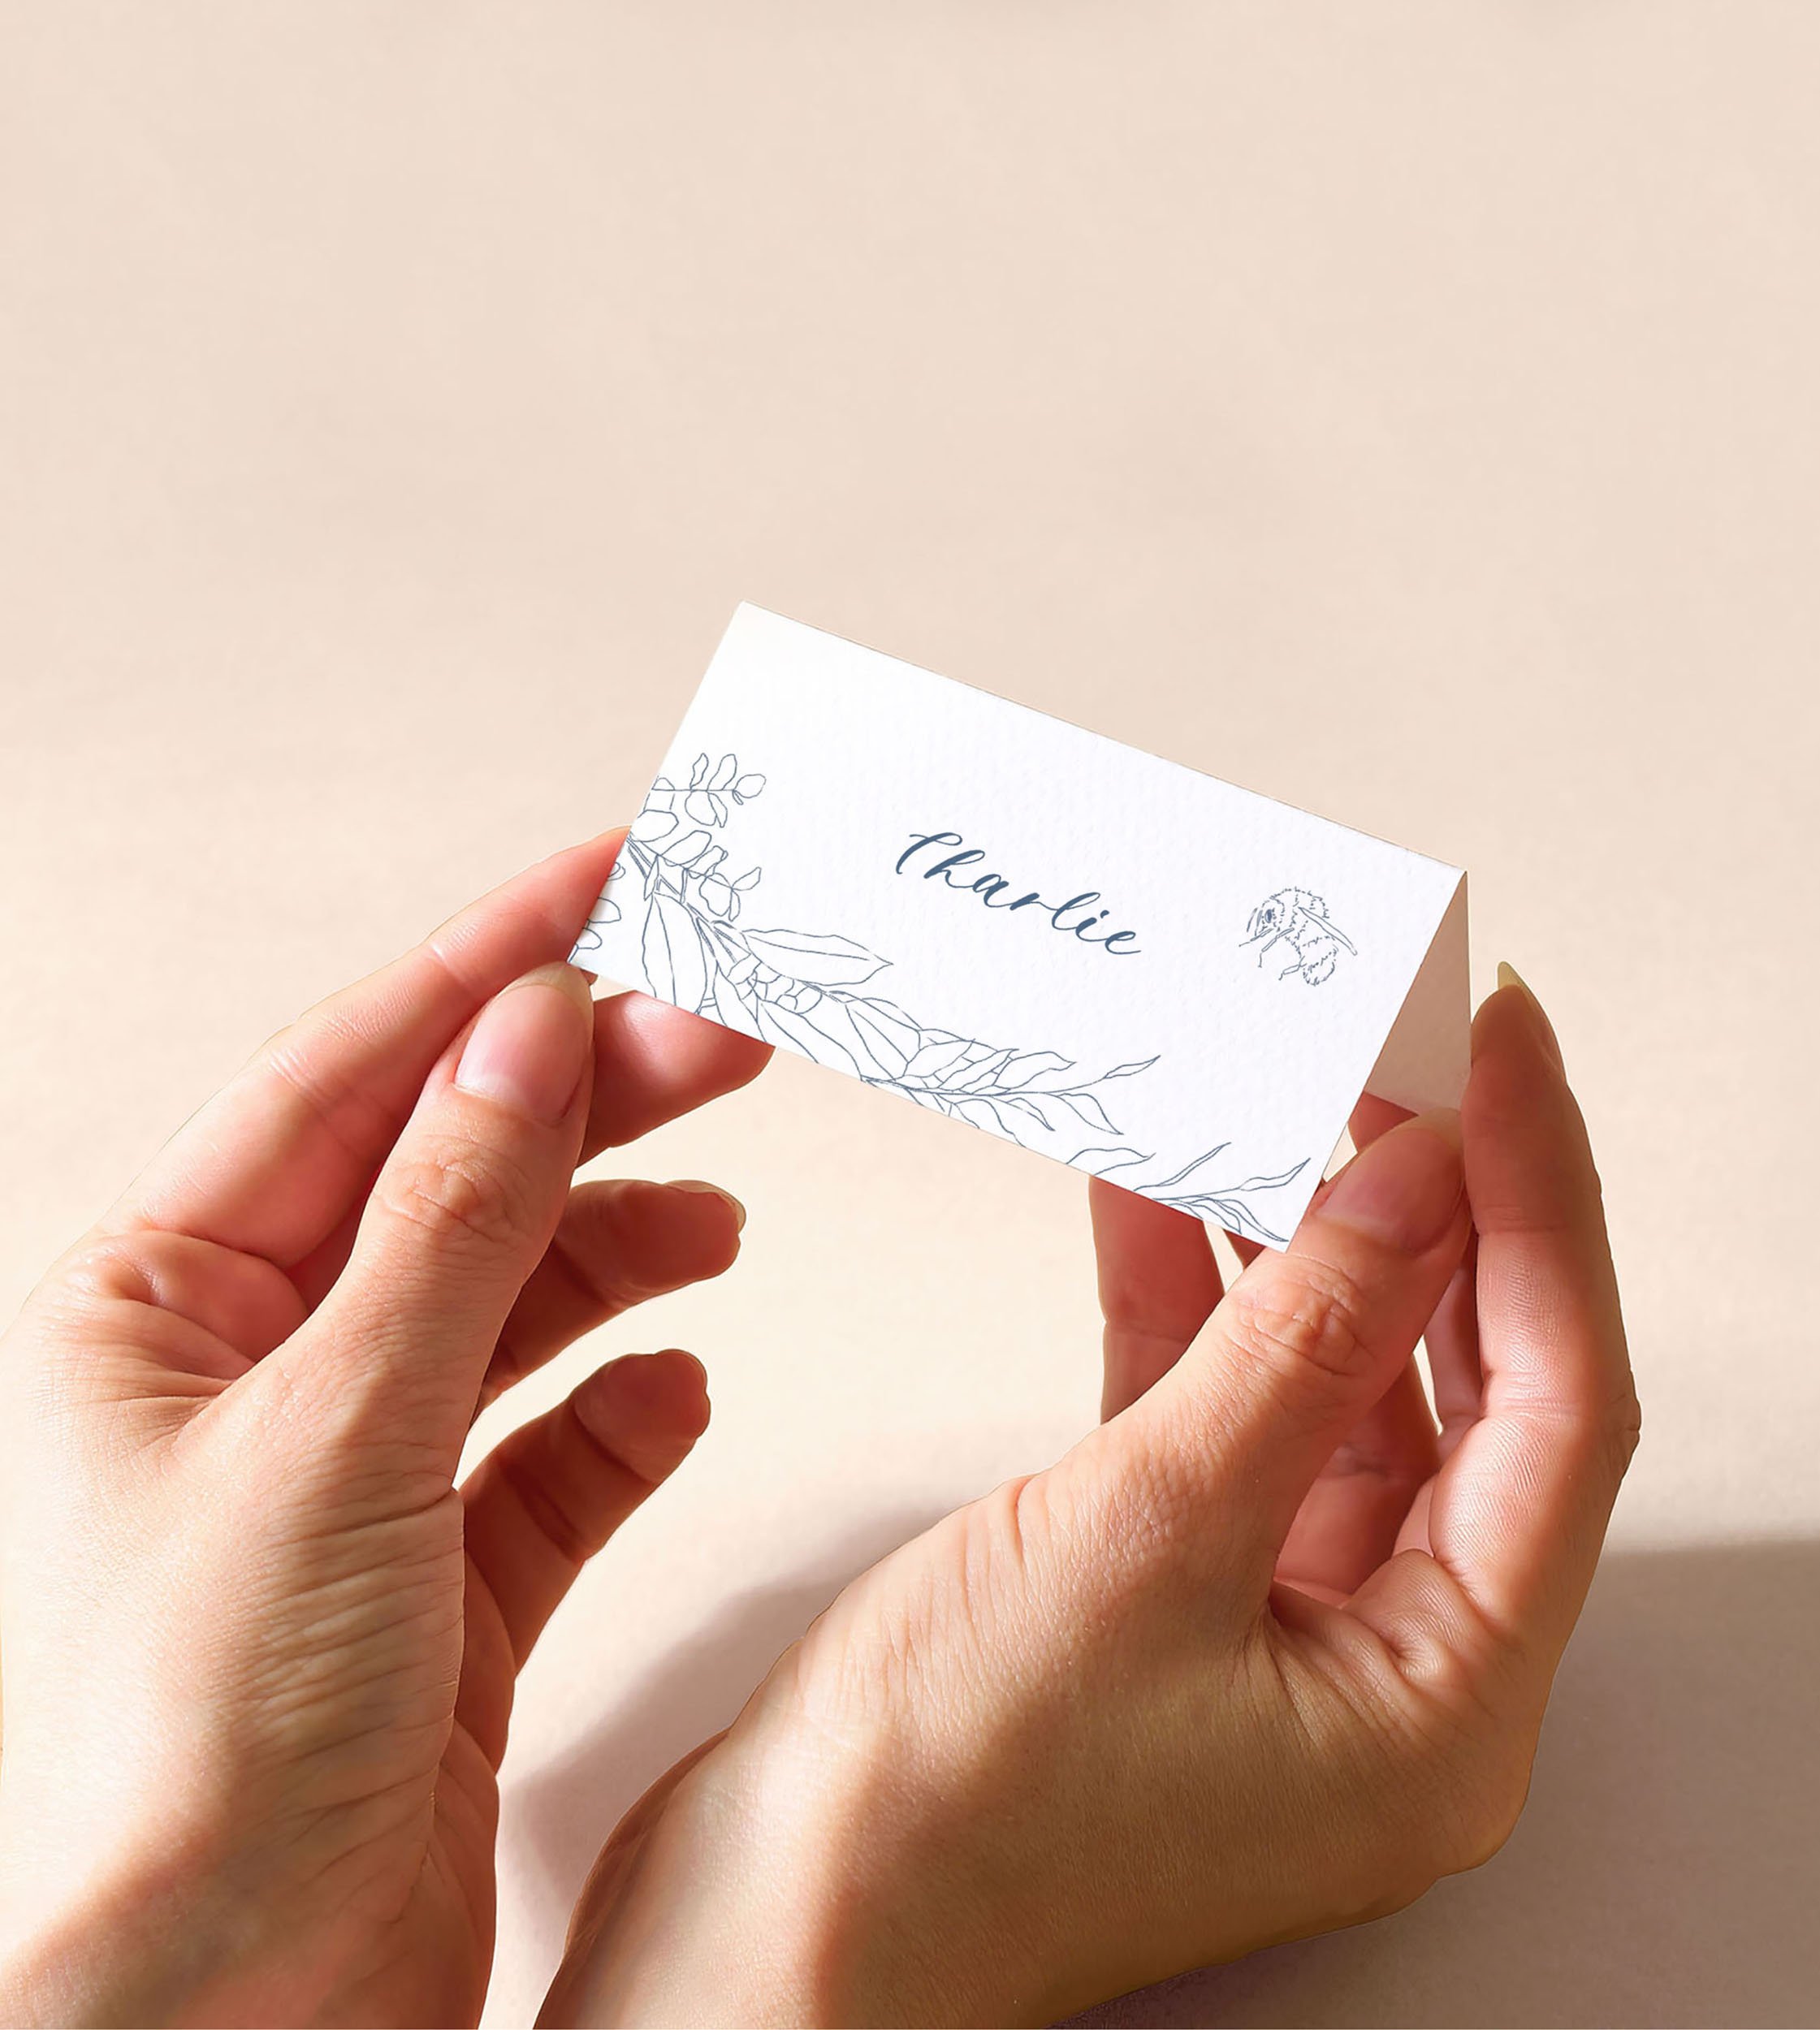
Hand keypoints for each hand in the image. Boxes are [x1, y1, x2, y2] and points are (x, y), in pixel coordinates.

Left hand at [0, 837, 768, 2025]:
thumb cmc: (198, 1757)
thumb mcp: (337, 1429)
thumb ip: (452, 1218)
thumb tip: (532, 1025)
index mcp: (159, 1305)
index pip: (352, 1077)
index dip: (490, 962)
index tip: (613, 876)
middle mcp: (250, 1376)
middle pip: (450, 1178)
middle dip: (590, 1100)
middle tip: (726, 1028)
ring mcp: (351, 1479)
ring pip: (510, 1303)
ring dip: (617, 1249)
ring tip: (713, 1216)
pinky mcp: (441, 1585)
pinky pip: (552, 1453)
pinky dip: (622, 1413)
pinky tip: (675, 1387)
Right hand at [543, 972, 1635, 2025]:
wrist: (766, 1928)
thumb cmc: (946, 1808)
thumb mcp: (1150, 1532)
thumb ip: (1300, 1342)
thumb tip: (1416, 1185)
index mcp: (1444, 1703)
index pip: (1559, 1404)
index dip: (1543, 1206)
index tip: (1505, 1052)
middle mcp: (1386, 1674)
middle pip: (1463, 1388)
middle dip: (1432, 1209)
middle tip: (1402, 1054)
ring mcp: (1275, 1633)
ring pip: (1332, 1388)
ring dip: (1301, 1242)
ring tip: (1285, 1091)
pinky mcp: (1170, 1595)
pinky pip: (1218, 1416)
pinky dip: (1193, 1306)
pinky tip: (1162, 1193)